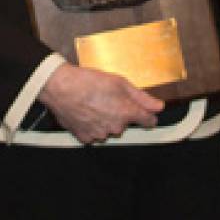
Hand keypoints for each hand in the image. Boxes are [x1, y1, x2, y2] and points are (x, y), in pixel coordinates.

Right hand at [38, 63, 163, 143]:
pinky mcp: (85, 138)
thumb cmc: (88, 82)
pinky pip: (94, 134)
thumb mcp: (119, 82)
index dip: (148, 115)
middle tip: (108, 98)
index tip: (145, 113)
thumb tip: (159, 107)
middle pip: (125, 124)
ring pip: (109, 129)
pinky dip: (92, 126)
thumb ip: (142, 97)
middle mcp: (115, 128)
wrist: (60, 87)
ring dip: (106, 120)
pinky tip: (86, 112)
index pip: (148, 121)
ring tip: (94, 104)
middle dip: (121, 113)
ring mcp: (99, 134)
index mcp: (126, 113)